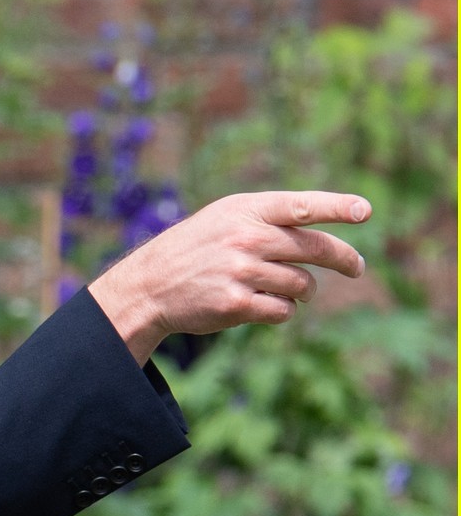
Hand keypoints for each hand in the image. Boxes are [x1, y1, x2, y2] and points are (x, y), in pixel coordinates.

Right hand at [88, 191, 370, 363]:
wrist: (151, 283)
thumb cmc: (196, 248)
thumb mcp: (225, 219)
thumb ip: (270, 220)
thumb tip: (325, 240)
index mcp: (244, 210)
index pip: (299, 205)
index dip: (335, 206)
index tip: (364, 210)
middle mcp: (244, 237)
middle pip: (314, 249)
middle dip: (344, 259)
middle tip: (357, 267)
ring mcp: (241, 271)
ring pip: (303, 284)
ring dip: (301, 290)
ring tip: (279, 287)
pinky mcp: (237, 304)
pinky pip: (284, 310)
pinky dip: (282, 310)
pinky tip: (261, 305)